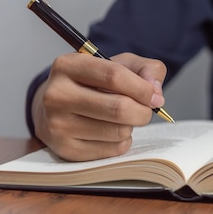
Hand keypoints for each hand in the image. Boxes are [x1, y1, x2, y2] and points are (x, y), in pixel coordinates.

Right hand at [31, 52, 167, 160]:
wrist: (59, 108)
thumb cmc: (95, 83)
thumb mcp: (119, 64)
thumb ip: (146, 69)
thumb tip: (155, 93)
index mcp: (68, 66)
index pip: (114, 76)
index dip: (143, 88)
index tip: (155, 97)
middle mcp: (56, 95)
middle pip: (119, 108)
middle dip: (143, 111)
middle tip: (145, 110)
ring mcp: (57, 125)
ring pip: (119, 131)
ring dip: (131, 126)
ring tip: (122, 119)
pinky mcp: (65, 149)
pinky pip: (113, 149)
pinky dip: (123, 141)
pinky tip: (111, 131)